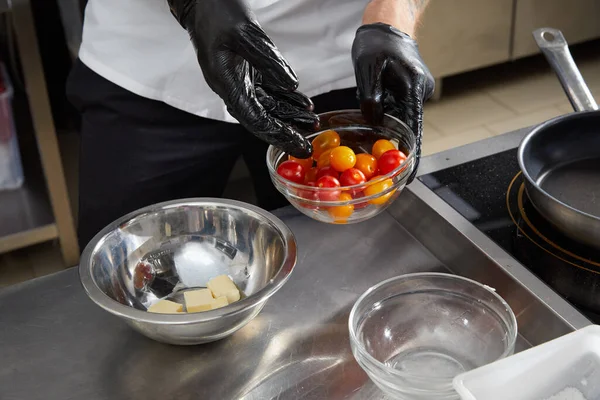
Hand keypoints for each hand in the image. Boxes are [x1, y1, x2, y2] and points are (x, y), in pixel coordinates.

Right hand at [167, 0, 317, 157]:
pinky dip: (286, 99)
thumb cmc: (217, 12)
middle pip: (262, 118)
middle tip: (307, 146)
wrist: (203, 0)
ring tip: (311, 123)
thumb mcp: (246, 34)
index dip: (278, 134)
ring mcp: (240, 80)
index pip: (255, 118)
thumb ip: (269, 61)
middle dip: (286, 132)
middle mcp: (232, 87)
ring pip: (268, 106)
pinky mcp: (247, 72)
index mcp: (226, 83)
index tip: (297, 144)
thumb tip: (291, 84)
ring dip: (290, 116)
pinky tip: (303, 104)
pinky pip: (269, 92)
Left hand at [352, 23, 433, 182]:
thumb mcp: (368, 69)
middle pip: (407, 126)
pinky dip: (384, 114)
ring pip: (399, 118)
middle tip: (375, 159)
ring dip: (385, 126)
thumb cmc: (377, 43)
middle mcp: (420, 92)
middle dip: (392, 143)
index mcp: (414, 88)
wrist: (387, 24)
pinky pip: (396, 109)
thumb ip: (371, 97)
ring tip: (369, 125)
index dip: (413, 154)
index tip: (410, 175)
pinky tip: (372, 108)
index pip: (415, 129)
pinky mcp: (408, 91)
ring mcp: (416, 92)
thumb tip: (374, 122)